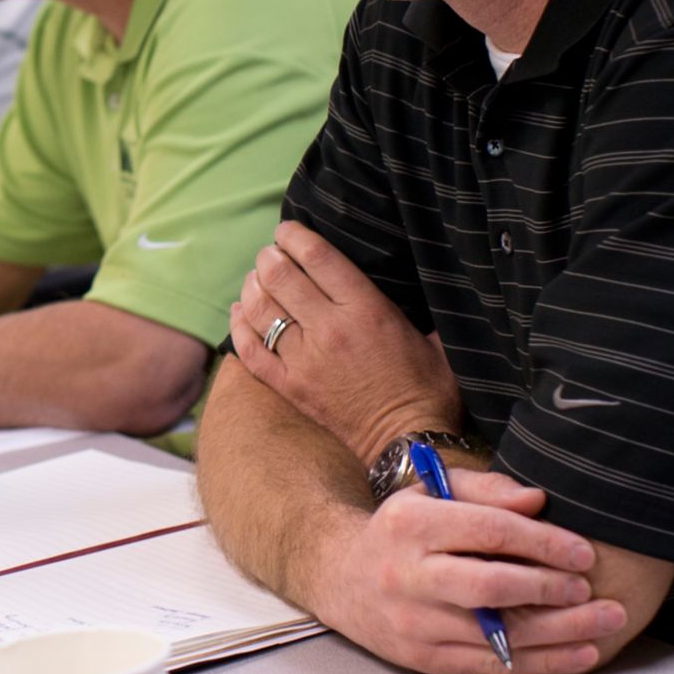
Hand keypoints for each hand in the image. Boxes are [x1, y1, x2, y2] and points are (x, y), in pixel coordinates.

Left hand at [232, 222, 461, 465]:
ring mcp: (303, 360)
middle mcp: (329, 330)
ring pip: (260, 308)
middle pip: (280, 276)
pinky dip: (239, 325)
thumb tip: (414, 279)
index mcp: (366, 311)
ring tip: (257, 278)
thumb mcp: (435, 338)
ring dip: (253, 286)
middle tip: (271, 253)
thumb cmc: (428, 389)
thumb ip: (417, 305)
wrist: (408, 444)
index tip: (287, 230)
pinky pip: (249, 350)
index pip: (318, 257)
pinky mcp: (289, 387)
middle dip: (269, 257)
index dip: (295, 236)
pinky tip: (240, 311)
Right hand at [311, 471, 628, 673]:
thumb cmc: (401, 530)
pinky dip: (542, 663)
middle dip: (549, 588)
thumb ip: (485, 491)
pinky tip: (579, 654)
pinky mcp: (423, 658)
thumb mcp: (431, 492)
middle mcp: (407, 575)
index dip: (542, 542)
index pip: (486, 531)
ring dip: (560, 632)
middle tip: (591, 589)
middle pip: (490, 587)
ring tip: (606, 623)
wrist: (340, 577)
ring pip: (496, 634)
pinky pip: (492, 665)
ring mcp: (413, 622)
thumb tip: (538, 503)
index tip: (583, 551)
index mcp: (410, 524)